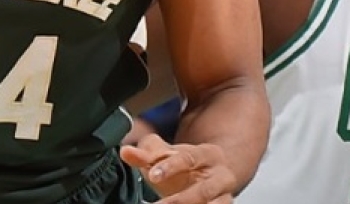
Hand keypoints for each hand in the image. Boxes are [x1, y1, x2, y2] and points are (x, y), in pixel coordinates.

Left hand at [121, 134, 235, 203]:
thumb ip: (145, 155)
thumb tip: (125, 152)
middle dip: (178, 201)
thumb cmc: (186, 166)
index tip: (153, 175)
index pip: (190, 158)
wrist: (210, 176)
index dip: (171, 166)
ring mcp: (224, 197)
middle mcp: (222, 176)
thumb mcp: (167, 157)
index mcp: (208, 155)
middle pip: (204, 190)